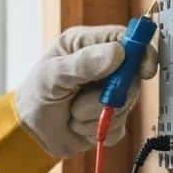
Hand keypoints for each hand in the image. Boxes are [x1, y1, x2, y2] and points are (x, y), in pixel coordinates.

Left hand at [16, 25, 157, 156]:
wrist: (29, 131)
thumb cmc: (35, 95)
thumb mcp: (52, 75)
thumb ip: (82, 63)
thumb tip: (117, 53)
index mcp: (87, 44)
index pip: (126, 40)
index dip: (140, 54)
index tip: (142, 70)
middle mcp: (103, 66)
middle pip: (131, 78)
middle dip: (107, 97)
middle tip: (79, 103)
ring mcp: (109, 93)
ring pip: (125, 106)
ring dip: (94, 116)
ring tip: (72, 113)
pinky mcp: (111, 118)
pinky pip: (118, 128)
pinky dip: (96, 131)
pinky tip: (78, 125)